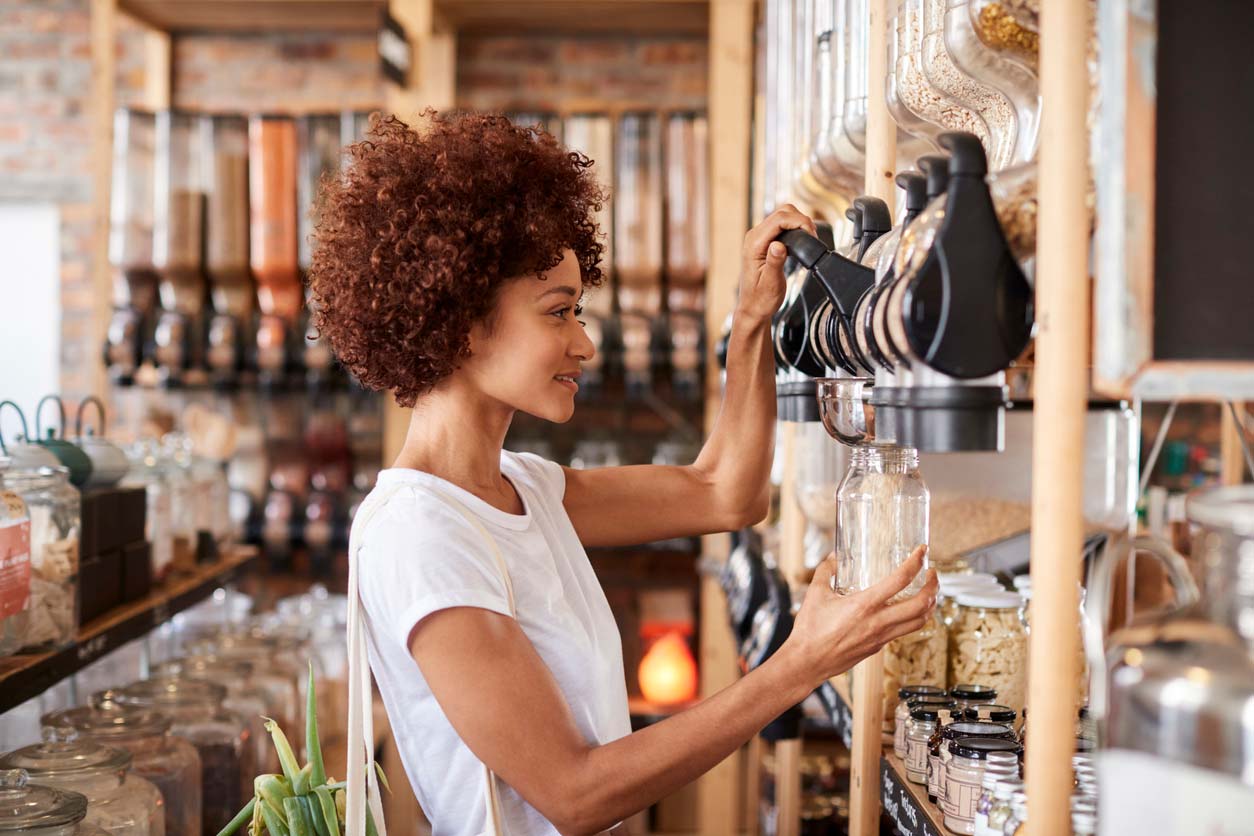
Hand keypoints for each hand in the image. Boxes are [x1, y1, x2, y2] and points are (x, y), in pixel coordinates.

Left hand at [736, 205, 818, 322]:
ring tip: (809, 240)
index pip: (779, 220)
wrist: (754, 307)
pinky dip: (796, 228)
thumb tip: (778, 246)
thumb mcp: (770, 283)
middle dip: (801, 220)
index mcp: (754, 244)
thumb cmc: (761, 299)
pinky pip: (783, 225)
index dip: (799, 222)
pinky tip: (802, 241)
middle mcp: (755, 237)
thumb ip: (774, 263)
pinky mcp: (766, 241)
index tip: (811, 234)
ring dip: (799, 223)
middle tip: (812, 238)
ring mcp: (760, 237)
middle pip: (782, 212)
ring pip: (784, 216)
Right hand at [781, 545, 937, 688]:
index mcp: (864, 605)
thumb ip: (825, 571)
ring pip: (919, 621)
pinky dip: (915, 618)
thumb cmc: (810, 629)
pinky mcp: (879, 646)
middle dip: (933, 586)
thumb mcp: (815, 594)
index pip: (900, 580)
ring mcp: (881, 636)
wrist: (808, 662)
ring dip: (929, 605)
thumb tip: (833, 556)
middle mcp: (878, 622)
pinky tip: (909, 610)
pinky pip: (905, 631)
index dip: (915, 562)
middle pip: (921, 604)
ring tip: (929, 592)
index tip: (922, 551)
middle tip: (933, 573)